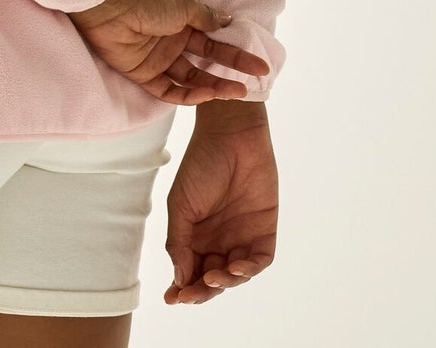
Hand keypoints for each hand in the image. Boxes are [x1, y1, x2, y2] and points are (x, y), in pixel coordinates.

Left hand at [67, 0, 269, 104]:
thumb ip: (207, 17)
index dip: (237, 51)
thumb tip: (227, 21)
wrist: (109, 5)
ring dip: (214, 86)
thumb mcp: (185, 3)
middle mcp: (173, 39)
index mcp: (184, 19)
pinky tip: (206, 94)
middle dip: (232, 71)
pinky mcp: (143, 74)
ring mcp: (159, 58)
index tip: (260, 64)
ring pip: (191, 78)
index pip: (216, 39)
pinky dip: (187, 95)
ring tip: (237, 92)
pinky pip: (169, 90)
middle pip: (207, 60)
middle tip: (255, 81)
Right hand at [164, 107, 277, 304]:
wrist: (231, 135)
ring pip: (235, 275)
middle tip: (190, 295)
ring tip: (212, 277)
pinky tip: (236, 267)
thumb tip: (178, 279)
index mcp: (195, 234)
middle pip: (211, 278)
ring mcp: (241, 237)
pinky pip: (259, 261)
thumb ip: (179, 241)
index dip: (181, 288)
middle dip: (201, 291)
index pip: (189, 270)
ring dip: (224, 282)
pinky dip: (248, 270)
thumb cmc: (200, 164)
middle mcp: (218, 240)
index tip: (171, 299)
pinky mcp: (264, 231)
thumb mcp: (180, 204)